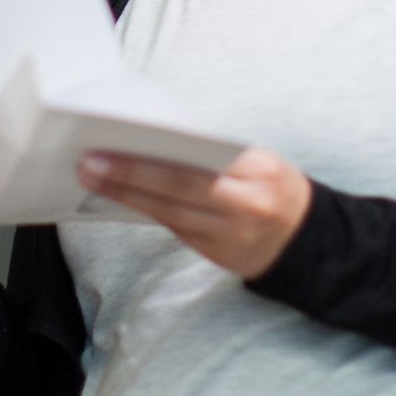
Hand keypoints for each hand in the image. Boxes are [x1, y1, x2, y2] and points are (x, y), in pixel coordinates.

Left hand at [77, 146, 311, 278]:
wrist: (306, 238)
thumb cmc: (273, 186)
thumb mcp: (258, 161)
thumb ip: (216, 154)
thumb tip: (157, 141)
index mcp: (258, 169)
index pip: (197, 162)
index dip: (153, 157)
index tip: (116, 141)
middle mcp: (246, 205)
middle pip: (178, 189)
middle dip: (129, 176)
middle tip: (89, 163)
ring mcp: (232, 235)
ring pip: (171, 214)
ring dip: (128, 196)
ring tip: (93, 179)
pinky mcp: (220, 255)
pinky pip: (176, 230)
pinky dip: (147, 212)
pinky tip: (121, 198)